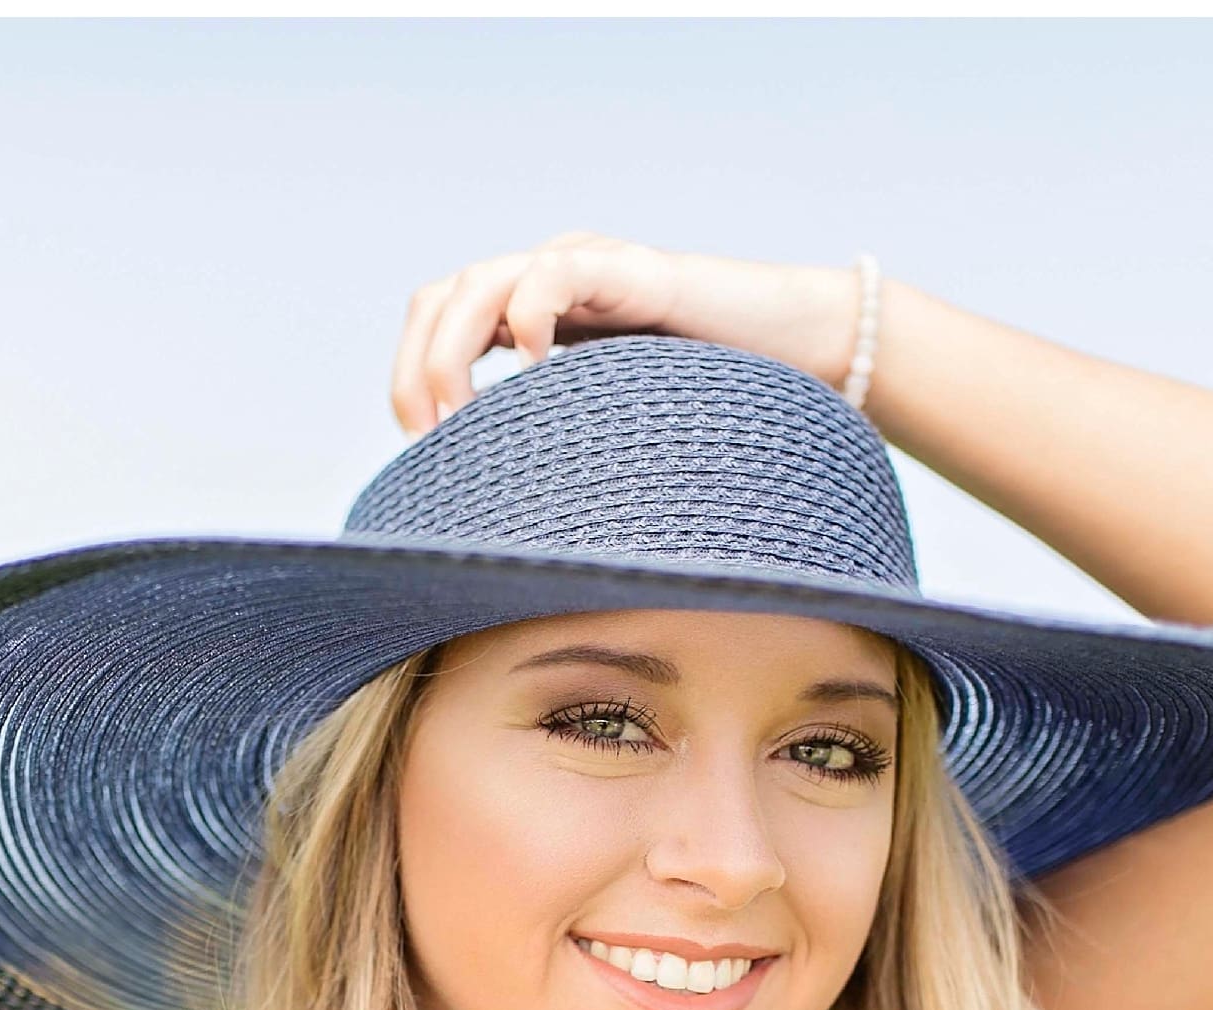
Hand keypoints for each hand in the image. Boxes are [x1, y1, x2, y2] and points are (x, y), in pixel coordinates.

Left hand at [390, 231, 865, 434]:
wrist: (805, 353)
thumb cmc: (712, 406)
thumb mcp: (605, 435)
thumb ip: (550, 453)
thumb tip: (486, 538)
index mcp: (530, 316)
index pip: (432, 324)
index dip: (408, 383)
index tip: (421, 455)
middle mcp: (546, 281)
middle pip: (437, 300)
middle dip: (414, 374)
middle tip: (430, 443)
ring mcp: (586, 269)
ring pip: (476, 284)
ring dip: (452, 357)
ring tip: (465, 420)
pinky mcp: (631, 270)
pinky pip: (552, 272)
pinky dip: (526, 318)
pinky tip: (534, 373)